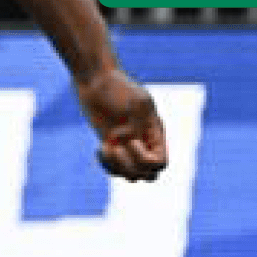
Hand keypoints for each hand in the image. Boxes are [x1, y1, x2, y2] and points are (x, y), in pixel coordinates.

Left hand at [74, 67, 168, 181]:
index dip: (144, 159)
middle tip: (117, 148)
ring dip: (118, 169)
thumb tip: (132, 142)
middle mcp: (144, 142)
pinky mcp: (111, 145)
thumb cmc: (118, 87)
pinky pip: (115, 169)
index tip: (130, 140)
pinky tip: (100, 150)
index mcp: (155, 133)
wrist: (96, 80)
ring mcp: (127, 145)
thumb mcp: (136, 102)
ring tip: (108, 149)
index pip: (160, 163)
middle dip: (132, 168)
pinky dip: (107, 166)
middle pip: (150, 175)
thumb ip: (138, 125)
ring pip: (133, 176)